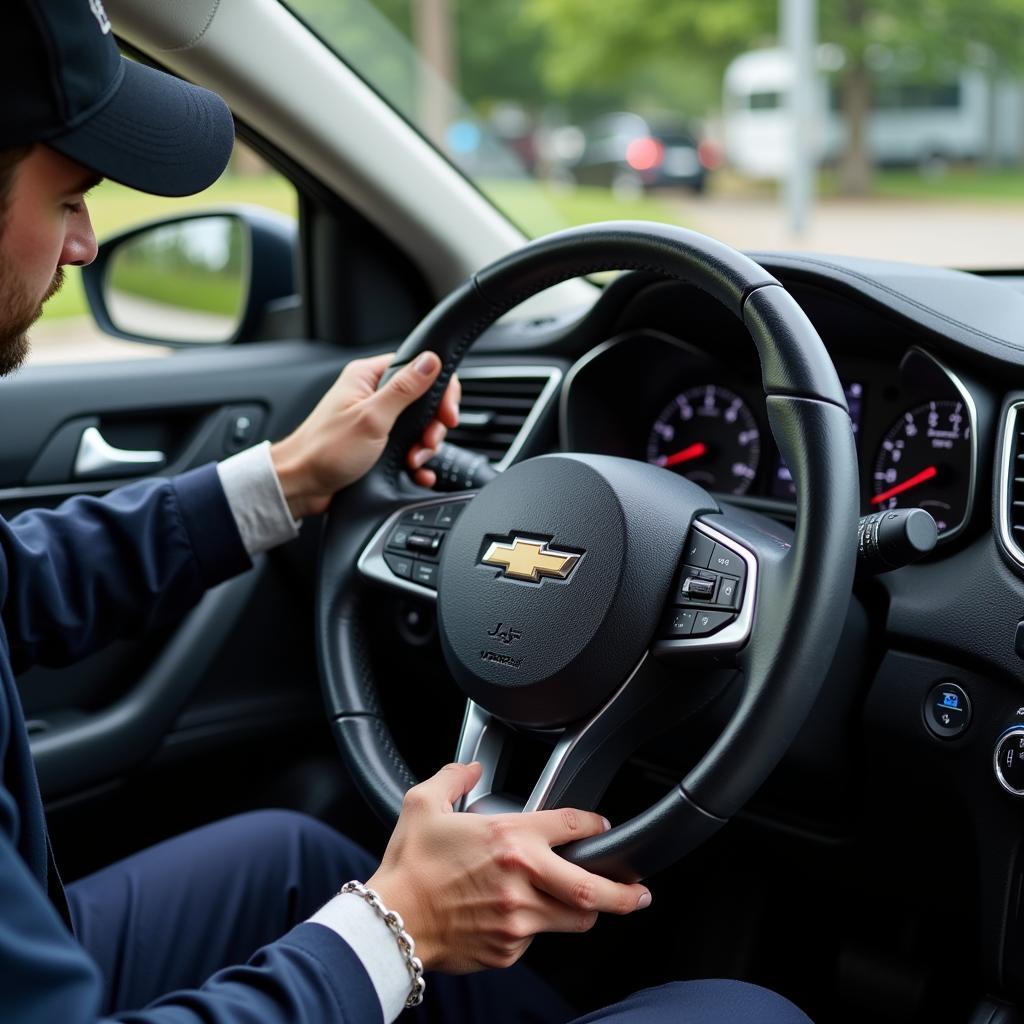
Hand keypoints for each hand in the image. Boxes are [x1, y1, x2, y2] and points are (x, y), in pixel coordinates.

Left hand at [270, 352, 459, 518]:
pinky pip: (408, 447)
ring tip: (413, 460)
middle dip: (432, 425)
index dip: (440, 390)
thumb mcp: (371, 417)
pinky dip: (417, 461)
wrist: (301, 485)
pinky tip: (417, 472)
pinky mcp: (377, 443)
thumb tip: (430, 360)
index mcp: (368, 377)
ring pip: (419, 427)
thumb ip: (404, 389)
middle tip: (428, 442)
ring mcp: (375, 420)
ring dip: (424, 447)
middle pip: (424, 400)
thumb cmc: (325, 450)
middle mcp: (372, 395)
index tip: (446, 414)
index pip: (419, 368)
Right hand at [366, 762, 651, 973]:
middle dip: (625, 893)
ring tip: (586, 905)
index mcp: (509, 838)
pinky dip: (534, 926)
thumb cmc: (409, 866)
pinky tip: (516, 915)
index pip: (571, 825)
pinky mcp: (509, 949)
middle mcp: (523, 879)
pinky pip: (536, 938)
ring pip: (573, 919)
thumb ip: (454, 776)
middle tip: (639, 892)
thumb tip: (471, 767)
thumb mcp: (423, 804)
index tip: (602, 826)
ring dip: (583, 911)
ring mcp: (519, 919)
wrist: (390, 923)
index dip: (594, 824)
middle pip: (592, 890)